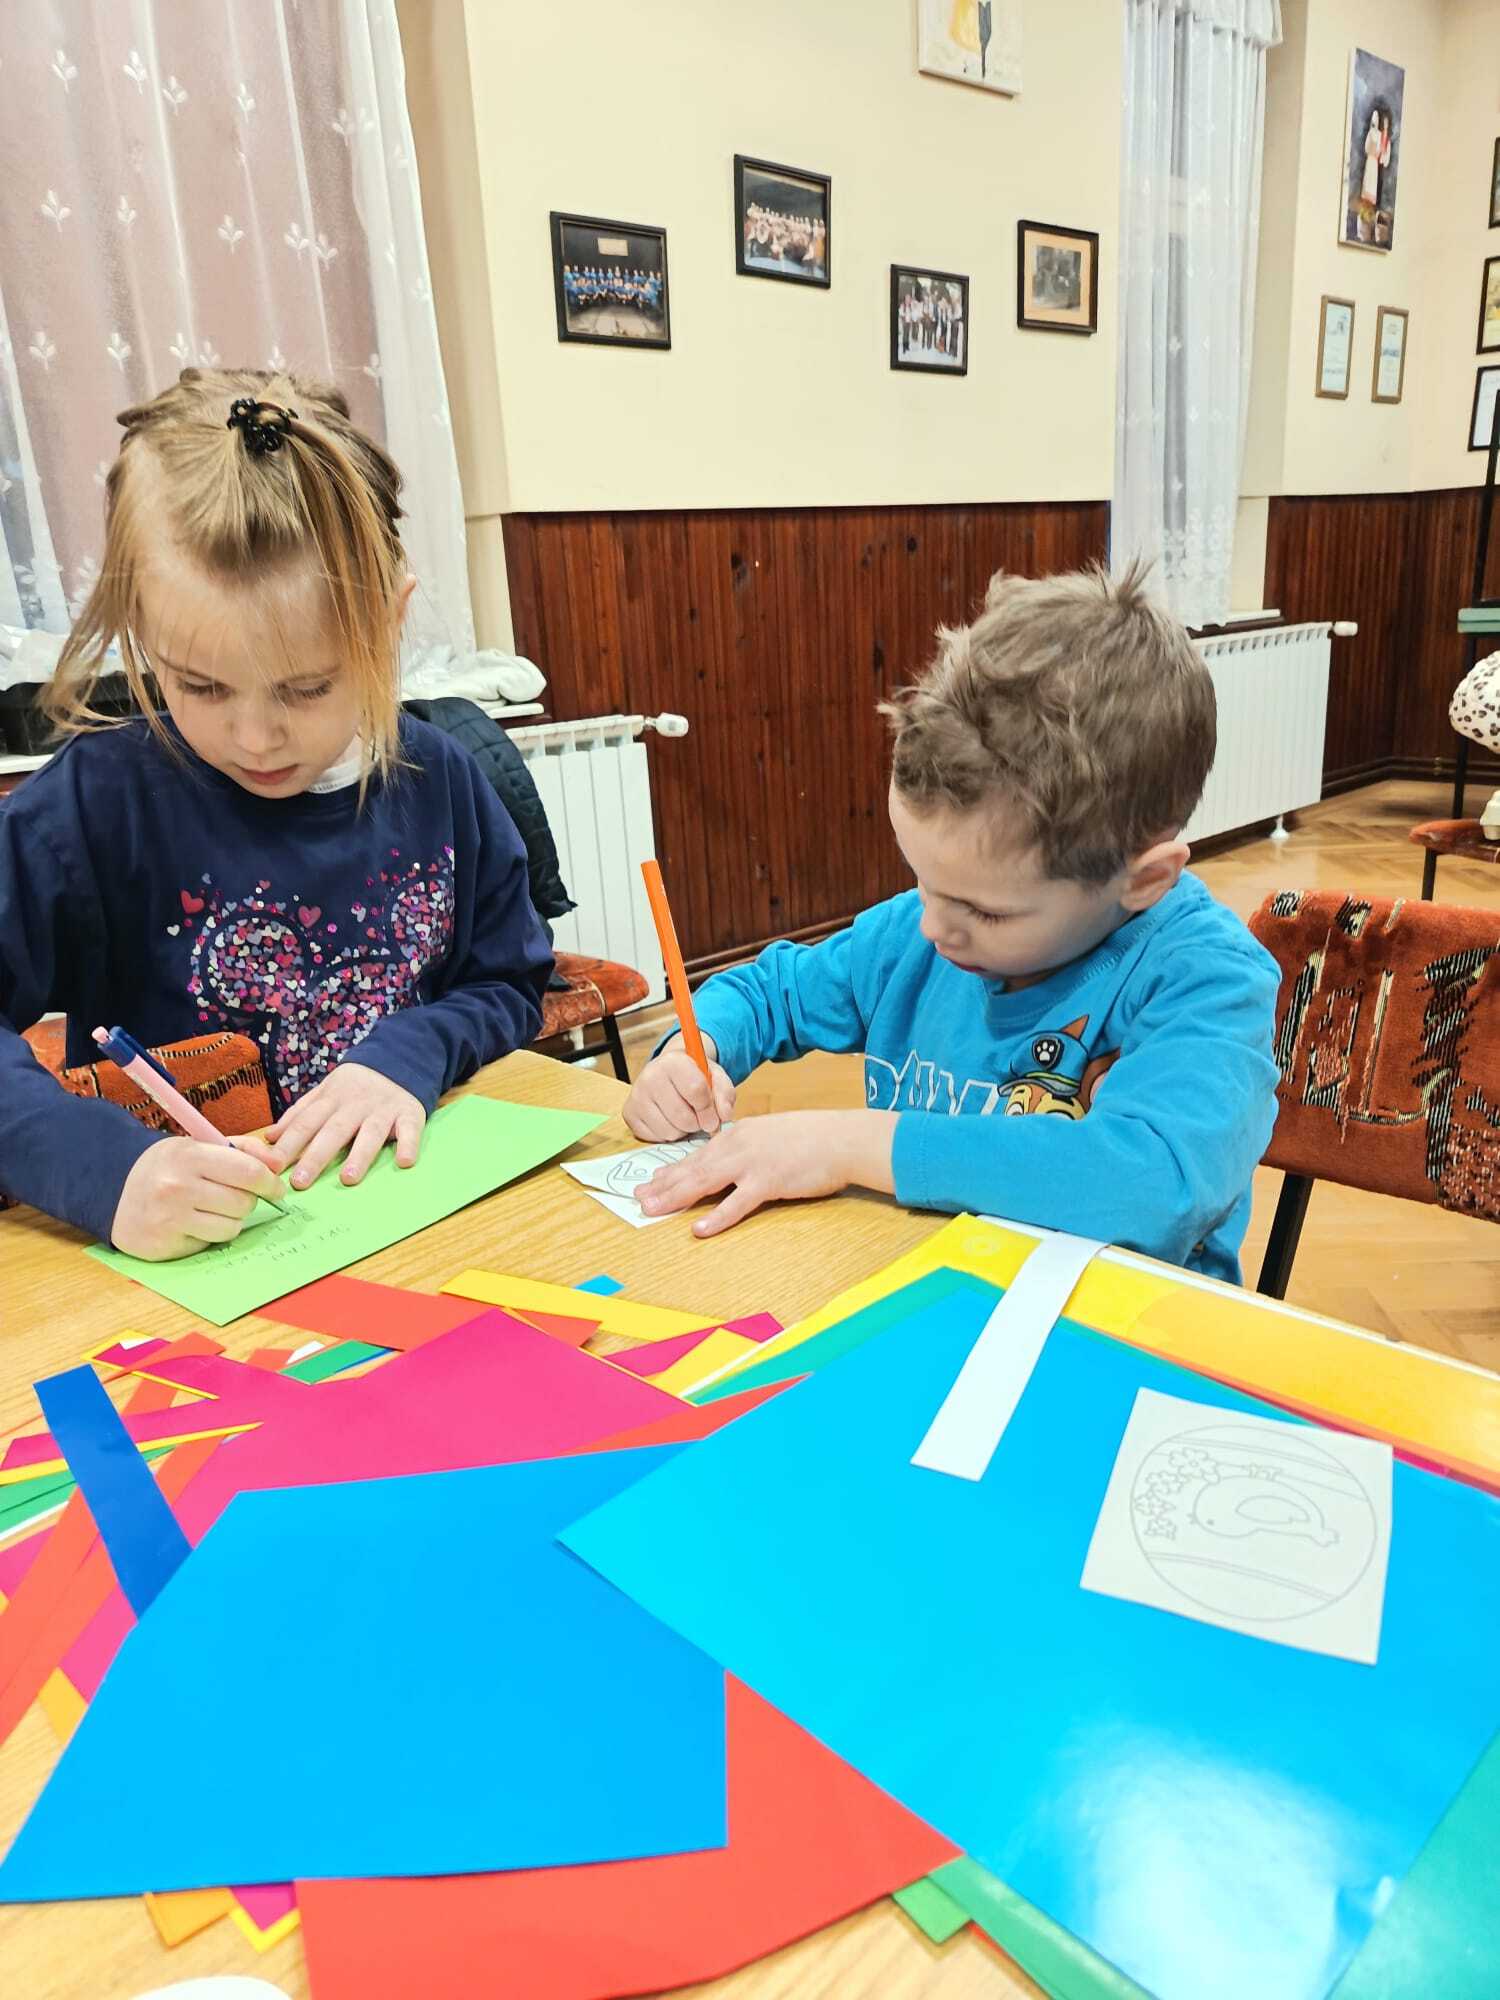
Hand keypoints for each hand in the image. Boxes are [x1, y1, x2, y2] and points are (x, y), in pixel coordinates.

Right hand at [110, 1136, 288, 1260]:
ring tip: (211, 1209)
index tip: (277, 1189)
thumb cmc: (166, 1167)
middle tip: (233, 1196)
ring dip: (231, 1220)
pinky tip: (192, 1223)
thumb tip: (278, 1166)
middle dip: (247, 1201)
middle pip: (243, 1203)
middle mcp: (178, 1187)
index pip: (248, 1173)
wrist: (112, 1189)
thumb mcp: (198, 1146)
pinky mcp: (166, 1244)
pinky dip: (210, 1234)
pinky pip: (211, 1243)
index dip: (270, 1183)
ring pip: (232, 1227)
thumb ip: (242, 1150)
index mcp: (189, 1156)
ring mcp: (170, 1218)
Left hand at [262, 1062, 425, 1189]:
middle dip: (316, 1156)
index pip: (306, 1123)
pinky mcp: (410, 1113)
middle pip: (334, 1130)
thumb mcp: (325, 1091)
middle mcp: (356, 1104)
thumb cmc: (356, 1085)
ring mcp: (384, 1109)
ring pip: (370, 1133)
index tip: (272, 1167)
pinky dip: (409, 1145)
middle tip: (301, 1182)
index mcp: (331, 1099)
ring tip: (347, 1179)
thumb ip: (299, 1113)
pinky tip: (404, 1162)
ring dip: (359, 1155)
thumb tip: (270, 1137)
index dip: (288, 1144)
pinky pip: (410, 1130)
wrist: (400, 1057)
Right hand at [623, 1036, 735, 1139]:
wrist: (668, 1073)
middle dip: (697, 1122)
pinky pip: (656, 1137)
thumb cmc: (693, 1076)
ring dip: (683, 1130)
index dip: (709, 1109)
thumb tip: (724, 1116)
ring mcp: (636, 1096)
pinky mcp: (629, 1114)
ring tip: (683, 1115)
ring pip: (670, 1131)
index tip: (714, 1114)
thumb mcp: (715, 1077)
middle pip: (683, 1116)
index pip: (695, 1090)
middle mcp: (650, 1076)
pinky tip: (669, 1119)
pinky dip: (668, 1134)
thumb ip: (724, 1093)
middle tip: (698, 1115)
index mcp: (673, 1061)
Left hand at [636, 1110, 895, 1236]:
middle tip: (638, 1198)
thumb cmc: (814, 1139)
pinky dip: (717, 1218)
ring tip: (652, 1210)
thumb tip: (733, 1163)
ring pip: (705, 1182)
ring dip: (676, 1197)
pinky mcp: (769, 1182)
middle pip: (693, 1167)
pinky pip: (737, 1204)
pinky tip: (699, 1230)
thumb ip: (751, 1147)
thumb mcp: (774, 1134)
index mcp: (740, 1133)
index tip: (653, 1179)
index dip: (673, 1168)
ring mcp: (752, 1163)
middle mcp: (739, 1144)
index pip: (699, 1154)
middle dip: (663, 1184)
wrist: (842, 1138)